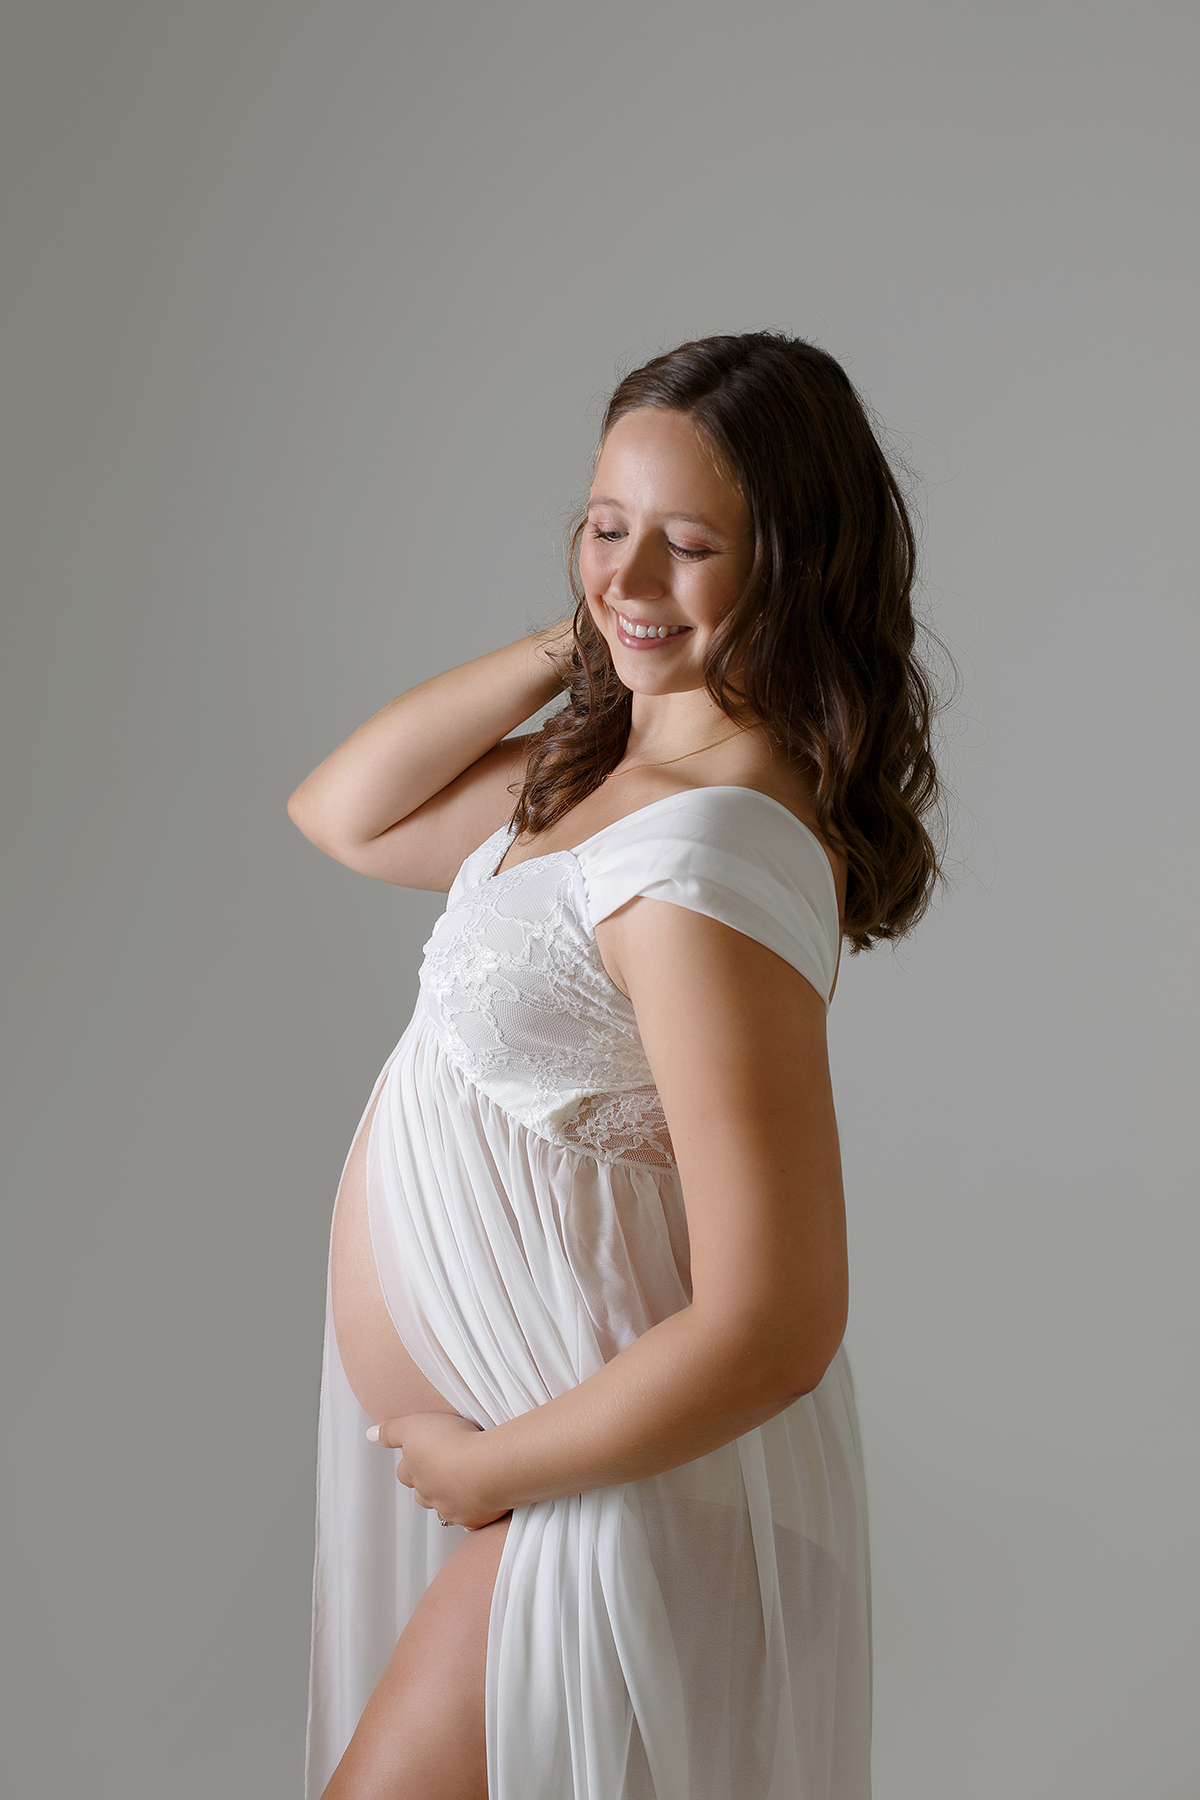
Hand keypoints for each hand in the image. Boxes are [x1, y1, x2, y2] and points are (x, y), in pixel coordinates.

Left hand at [368, 1412, 508, 1530]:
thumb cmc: (453, 1442)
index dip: (411, 1463)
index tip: (420, 1455)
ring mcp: (452, 1509)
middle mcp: (430, 1494)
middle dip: (427, 1484)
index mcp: (416, 1472)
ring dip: (447, 1499)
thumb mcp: (416, 1425)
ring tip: (457, 1487)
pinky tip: (477, 1507)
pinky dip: (472, 1513)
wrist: (488, 1468)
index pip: (405, 1472)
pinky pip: (470, 1520)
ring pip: (443, 1508)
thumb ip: (392, 1431)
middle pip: (422, 1494)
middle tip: (439, 1471)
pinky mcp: (476, 1518)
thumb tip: (370, 1435)